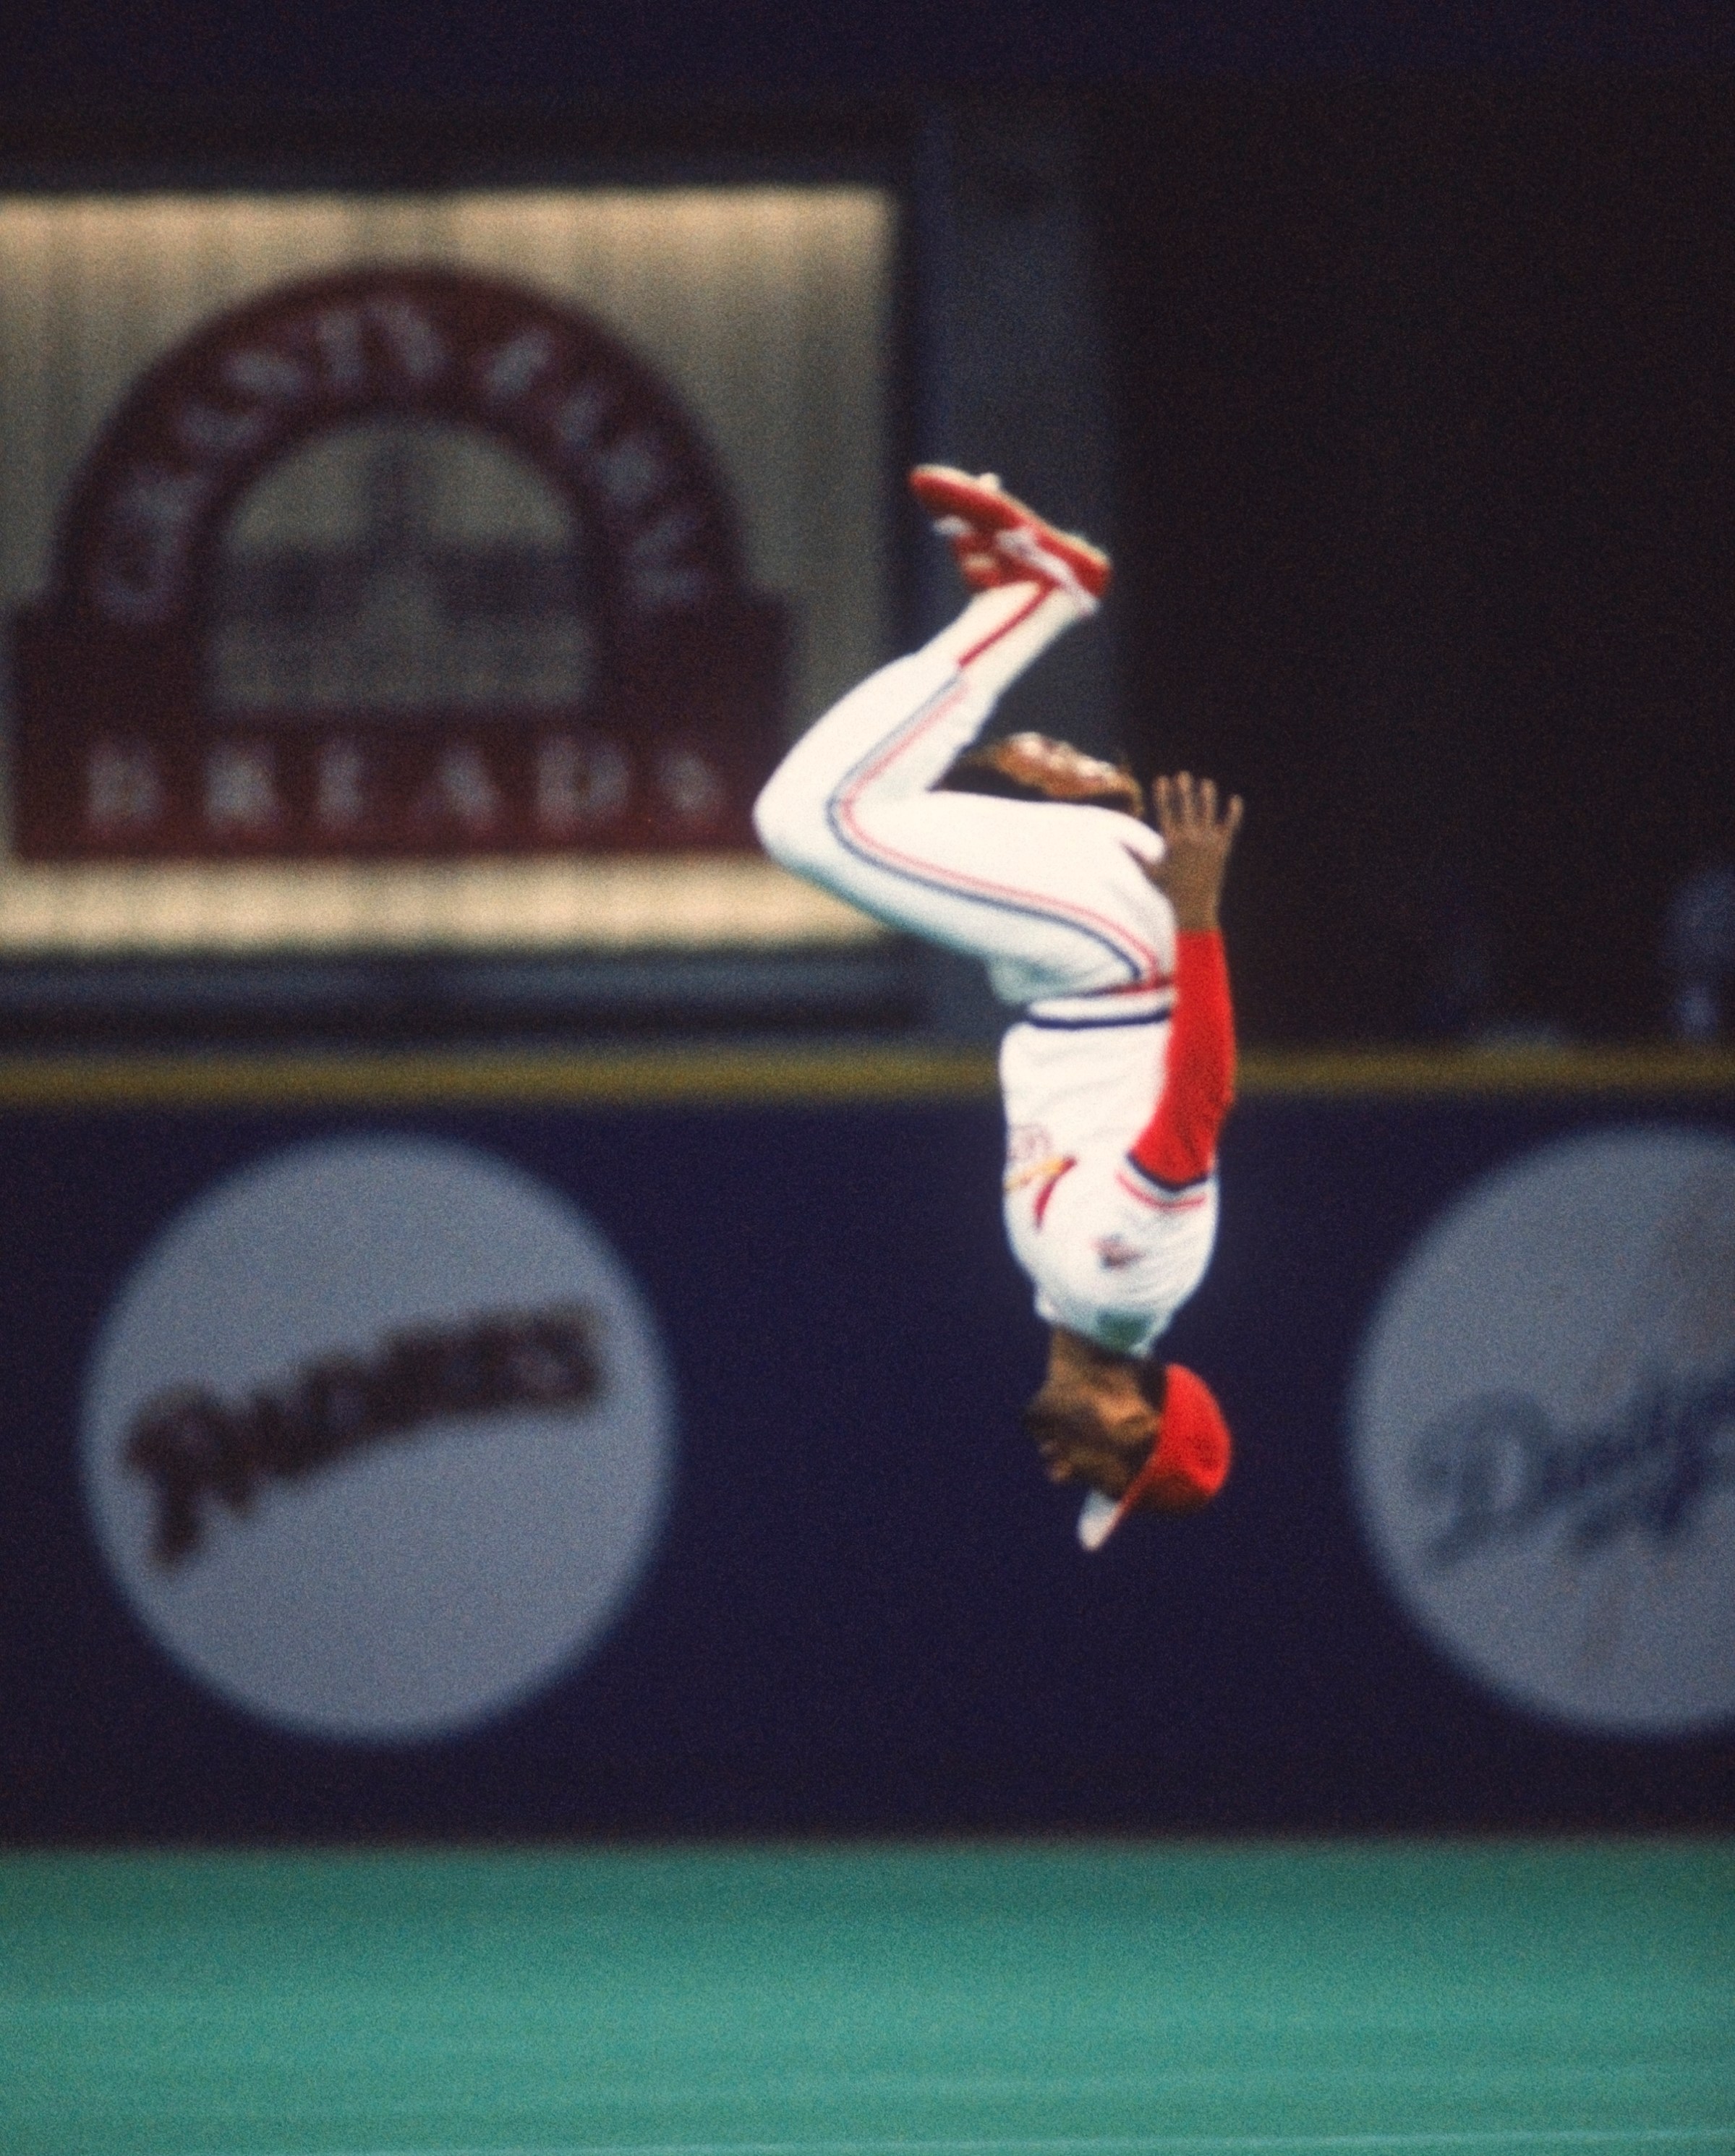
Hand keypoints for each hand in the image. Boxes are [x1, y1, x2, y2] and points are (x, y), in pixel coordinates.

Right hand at [1145, 773, 1242, 930]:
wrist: (1193, 908)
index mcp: (1171, 843)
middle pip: (1187, 808)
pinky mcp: (1221, 850)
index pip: (1166, 811)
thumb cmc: (1168, 891)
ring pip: (1208, 813)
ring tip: (1206, 784)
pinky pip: (1229, 828)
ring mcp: (1207, 844)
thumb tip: (1114, 841)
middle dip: (1184, 790)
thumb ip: (1133, 854)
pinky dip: (1233, 814)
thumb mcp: (1148, 871)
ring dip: (1207, 797)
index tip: (1162, 780)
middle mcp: (1190, 839)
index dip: (1163, 794)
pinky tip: (1235, 801)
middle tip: (1183, 776)